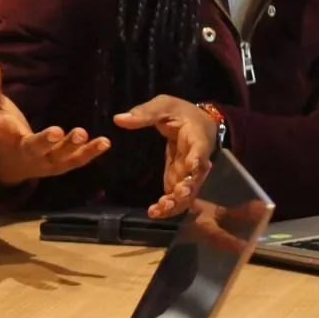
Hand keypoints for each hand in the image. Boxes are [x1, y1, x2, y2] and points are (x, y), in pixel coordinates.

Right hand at [0, 50, 109, 186]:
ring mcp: (43, 161)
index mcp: (1, 137)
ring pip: (57, 156)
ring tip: (81, 132)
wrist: (4, 164)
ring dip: (70, 146)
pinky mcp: (59, 165)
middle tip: (55, 131)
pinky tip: (104, 142)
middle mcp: (22, 152)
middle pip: (33, 148)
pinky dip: (89, 153)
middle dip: (43, 141)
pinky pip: (75, 161)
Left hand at [113, 96, 217, 219]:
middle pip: (196, 178)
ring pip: (188, 193)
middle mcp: (197, 159)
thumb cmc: (181, 112)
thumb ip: (144, 113)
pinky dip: (167, 206)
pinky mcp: (179, 179)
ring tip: (159, 209)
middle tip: (175, 196)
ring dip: (176, 203)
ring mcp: (189, 173)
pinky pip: (176, 196)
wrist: (196, 122)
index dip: (197, 159)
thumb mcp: (164, 105)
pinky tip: (154, 212)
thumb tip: (118, 119)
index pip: (200, 149)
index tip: (191, 167)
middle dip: (187, 189)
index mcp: (196, 137)